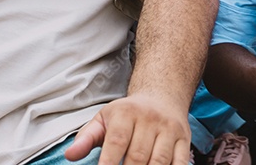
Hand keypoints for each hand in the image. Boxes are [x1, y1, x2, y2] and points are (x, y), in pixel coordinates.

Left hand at [64, 93, 189, 164]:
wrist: (162, 96)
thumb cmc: (128, 114)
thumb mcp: (104, 119)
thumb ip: (86, 138)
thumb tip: (71, 155)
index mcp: (126, 113)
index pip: (116, 142)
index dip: (108, 164)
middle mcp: (150, 119)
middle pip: (138, 156)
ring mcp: (169, 129)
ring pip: (159, 162)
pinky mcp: (184, 140)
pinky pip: (181, 162)